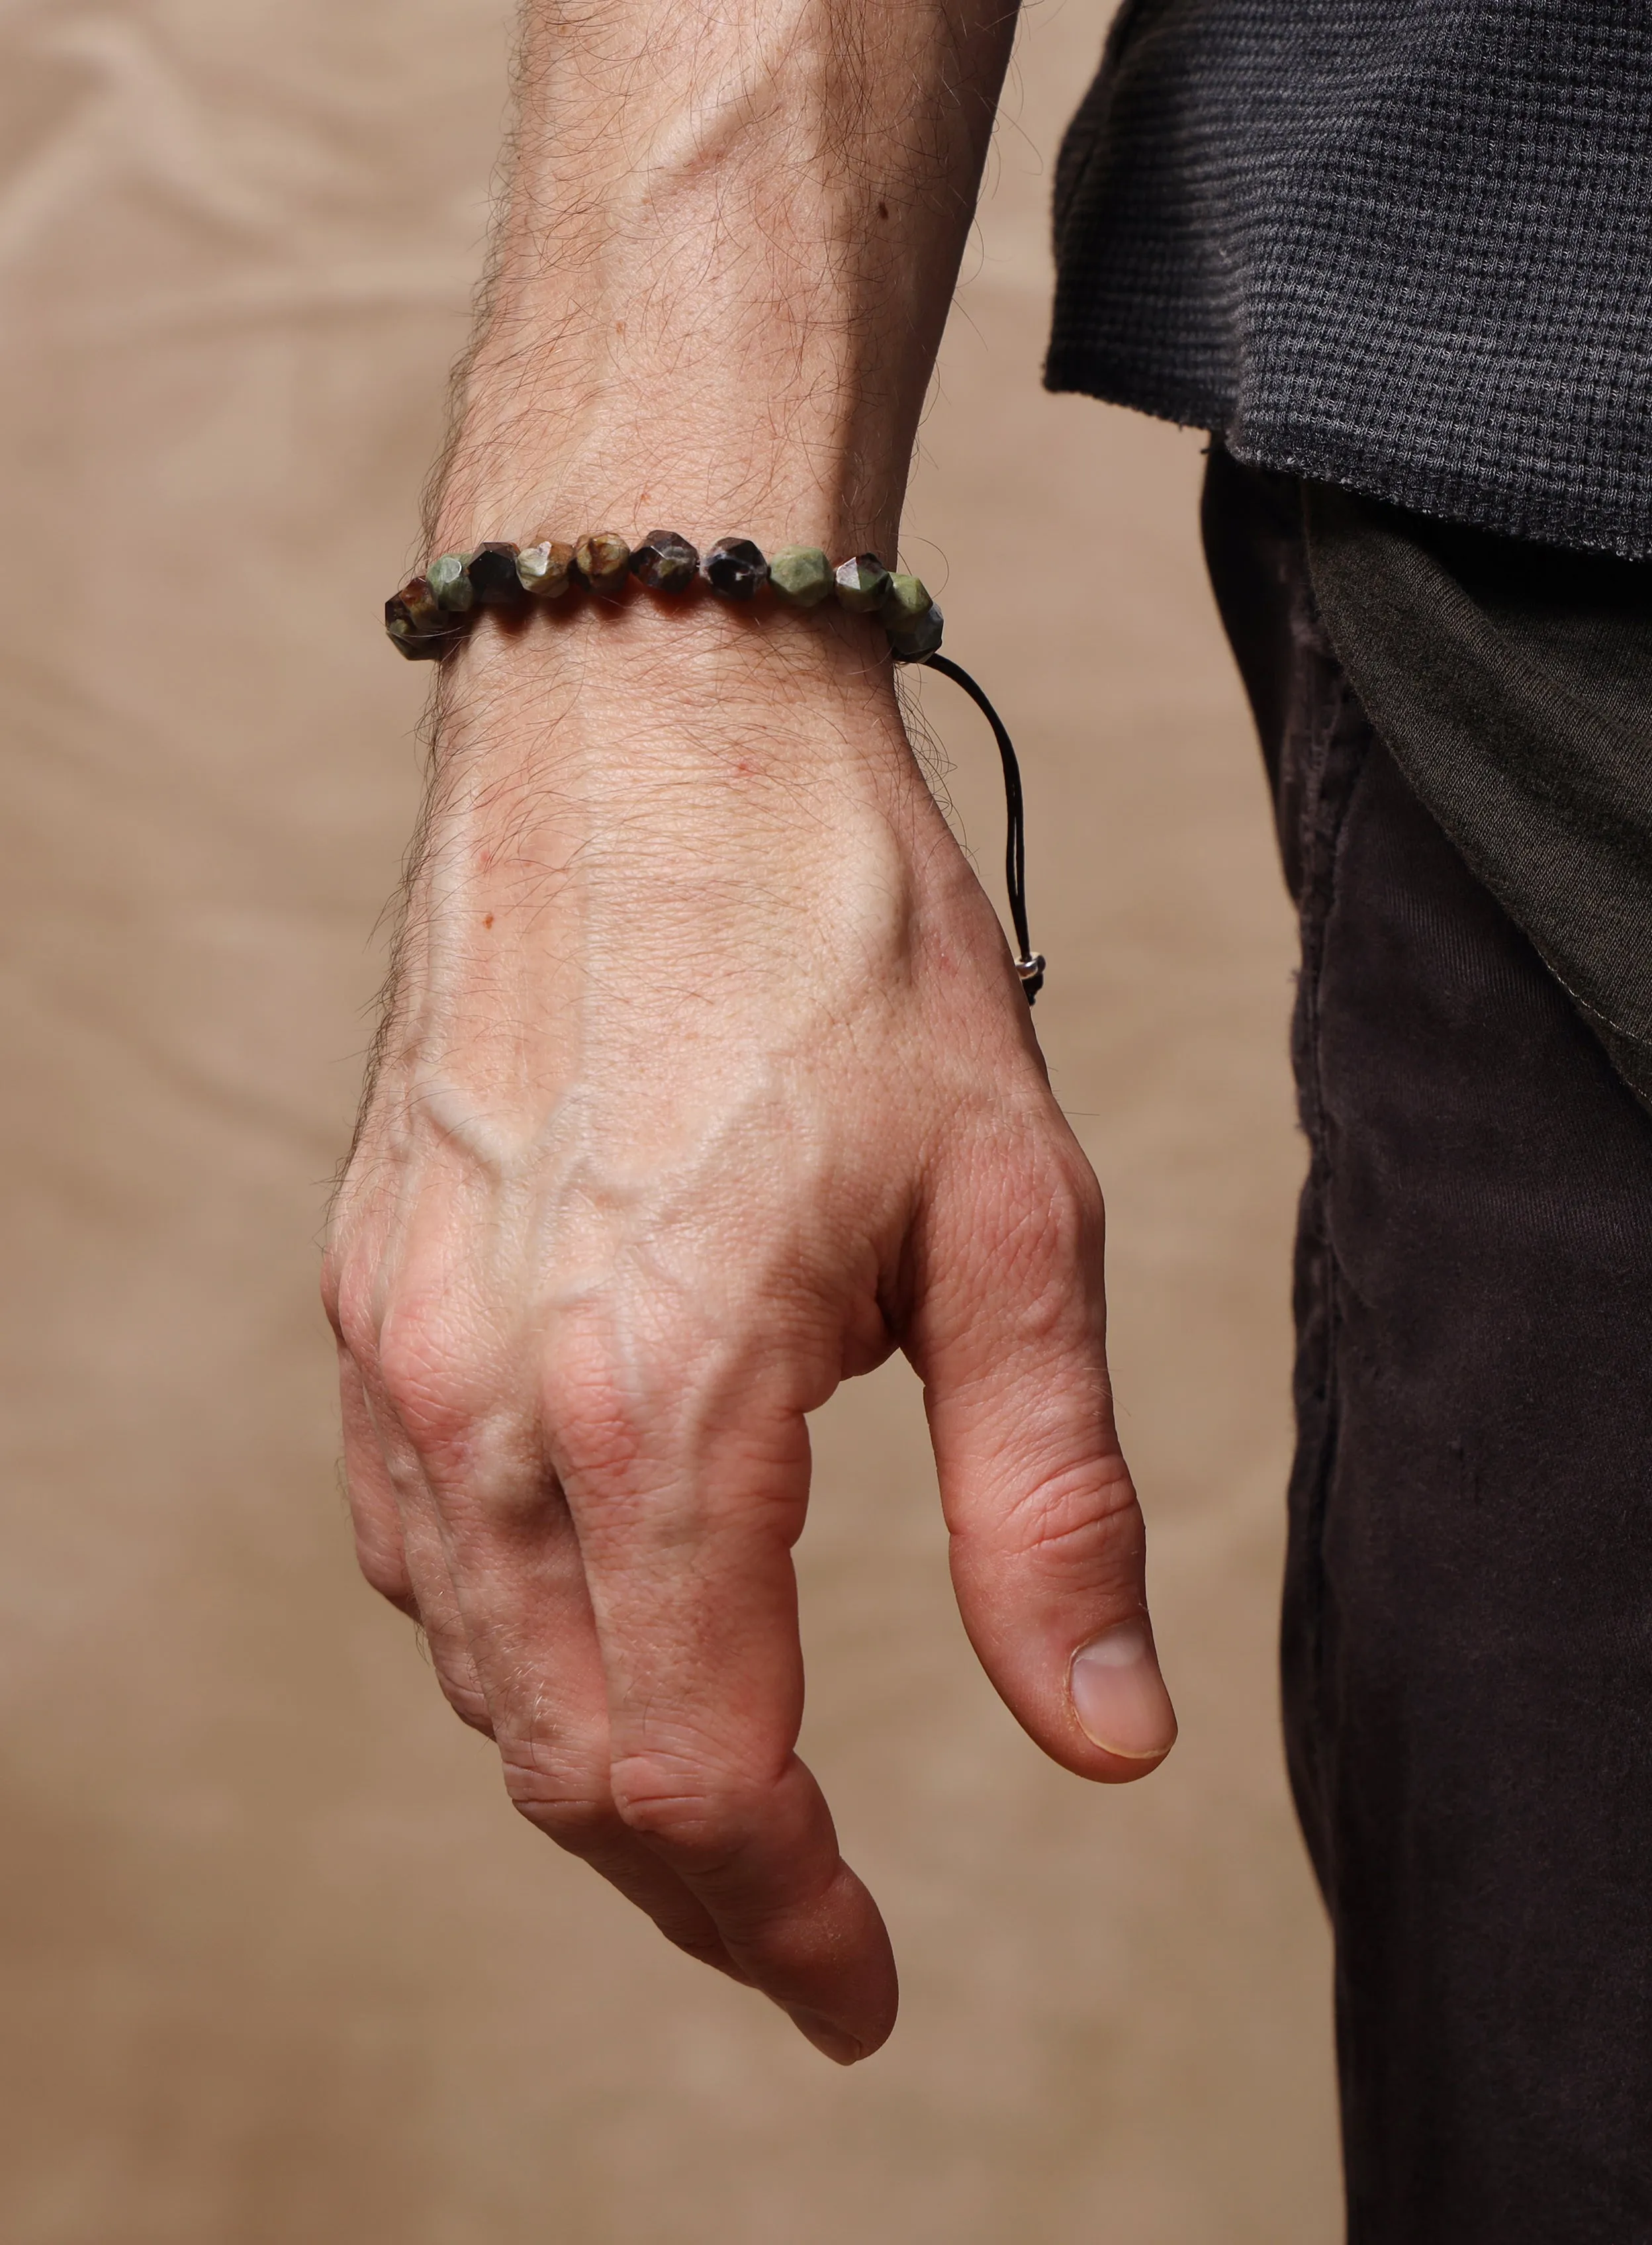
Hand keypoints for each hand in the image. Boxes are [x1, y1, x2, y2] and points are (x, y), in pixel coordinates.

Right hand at [324, 607, 1174, 2063]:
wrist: (642, 723)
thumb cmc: (847, 944)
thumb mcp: (1013, 1218)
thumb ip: (1050, 1504)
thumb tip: (1107, 1741)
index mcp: (661, 1395)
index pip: (694, 1770)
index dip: (783, 1917)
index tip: (862, 1984)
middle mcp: (485, 1394)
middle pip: (568, 1754)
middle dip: (700, 1873)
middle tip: (814, 1918)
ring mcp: (397, 1340)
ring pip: (478, 1668)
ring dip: (602, 1764)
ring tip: (728, 1792)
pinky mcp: (366, 1286)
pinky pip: (414, 1545)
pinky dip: (514, 1640)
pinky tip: (600, 1618)